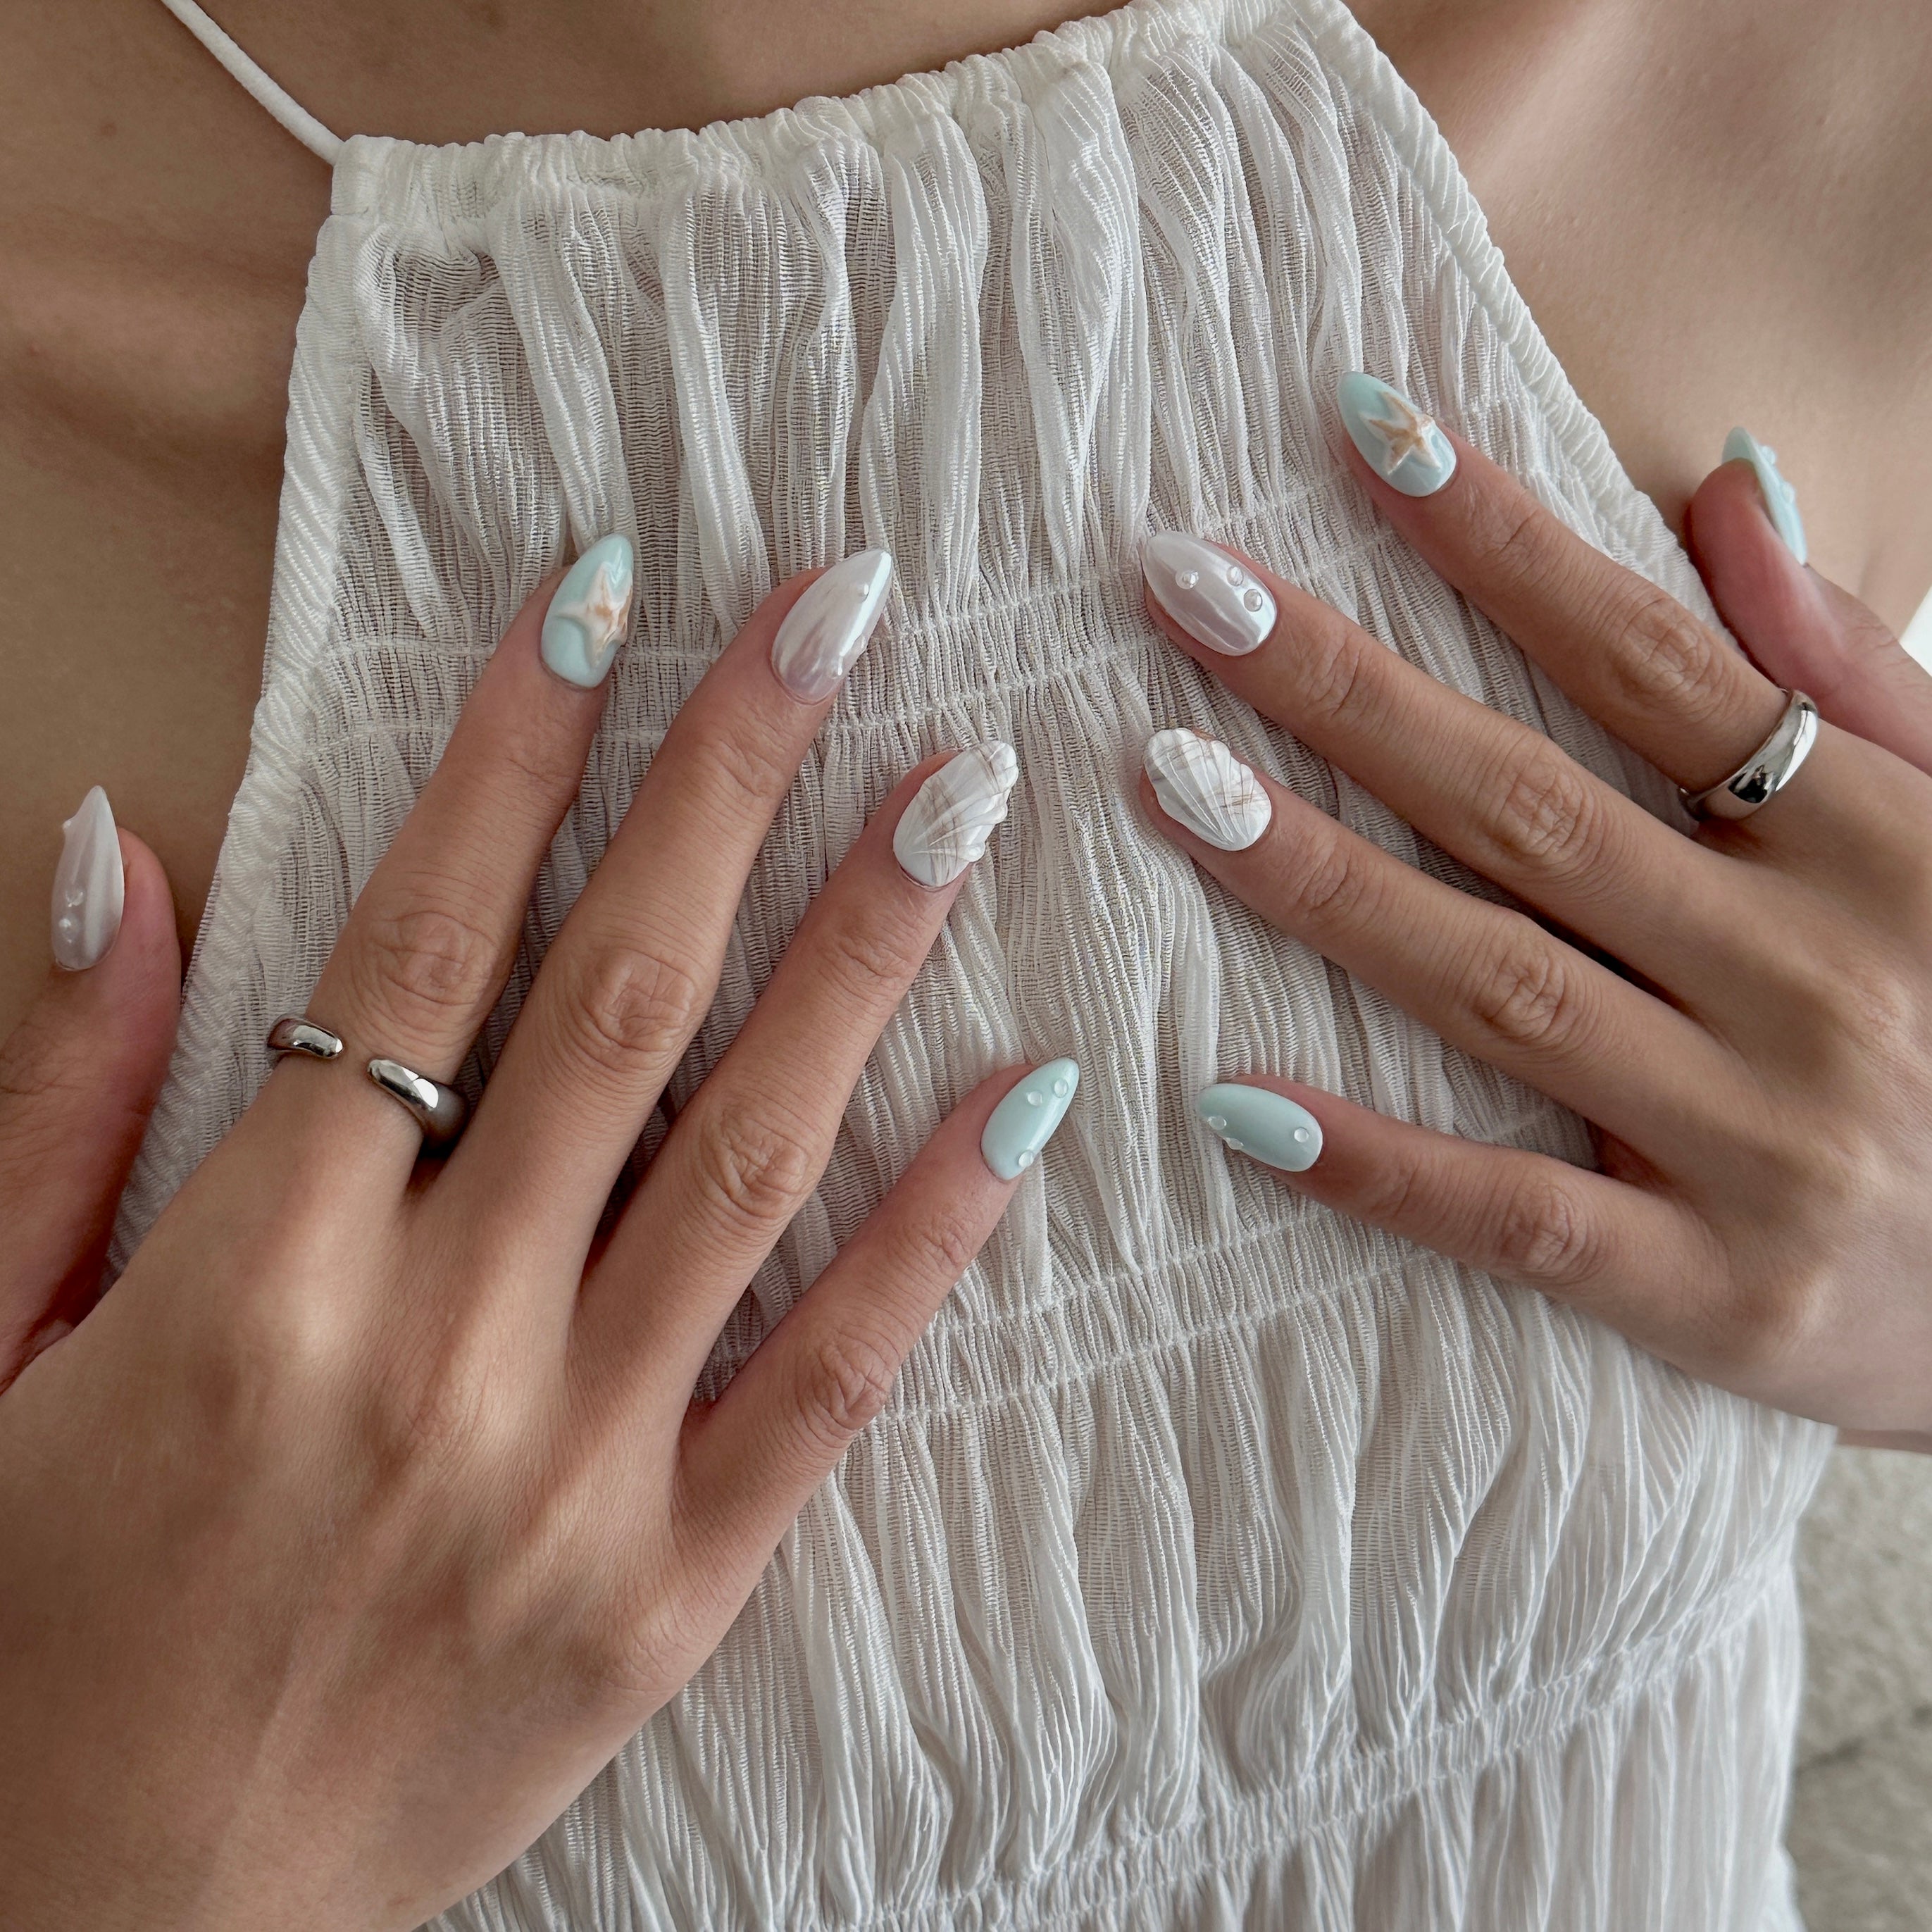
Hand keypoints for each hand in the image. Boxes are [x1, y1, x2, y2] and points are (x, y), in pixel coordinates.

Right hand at [0, 548, 1067, 1929]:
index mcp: (250, 1271)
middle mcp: (430, 1352)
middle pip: (620, 998)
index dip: (519, 743)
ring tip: (968, 789)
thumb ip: (64, 1090)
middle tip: (849, 611)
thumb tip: (127, 843)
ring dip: (870, 951)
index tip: (610, 585)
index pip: (420, 934)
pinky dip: (935, 1229)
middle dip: (736, 778)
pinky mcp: (665, 1595)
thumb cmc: (15, 1621)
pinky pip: (828, 1381)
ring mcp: (571, 1479)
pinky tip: (1033, 1092)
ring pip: (752, 1154)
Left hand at [1138, 378, 1931, 1450]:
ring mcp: (1763, 1144)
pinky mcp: (1724, 1296)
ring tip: (1173, 782)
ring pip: (1500, 989)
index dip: (1502, 542)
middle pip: (1531, 808)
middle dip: (1349, 690)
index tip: (1362, 431)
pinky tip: (1234, 1103)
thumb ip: (1847, 673)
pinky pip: (1522, 1220)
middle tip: (1185, 587)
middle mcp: (1810, 978)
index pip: (1653, 664)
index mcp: (1878, 846)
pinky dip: (1380, 1165)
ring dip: (1323, 881)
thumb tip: (1718, 490)